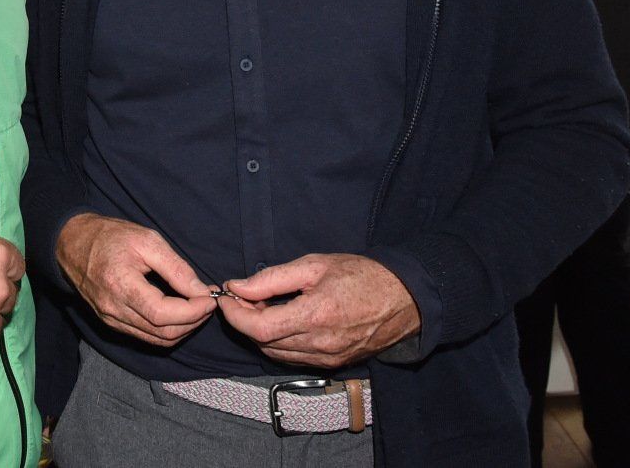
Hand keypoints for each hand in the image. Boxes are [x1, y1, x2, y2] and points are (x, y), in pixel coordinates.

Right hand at [56, 213, 214, 347]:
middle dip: (193, 321)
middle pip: (163, 333)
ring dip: (183, 328)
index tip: (209, 298)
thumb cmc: (109, 236)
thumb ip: (175, 267)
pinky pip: (145, 335)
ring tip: (197, 307)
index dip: (192, 311)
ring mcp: (111, 320)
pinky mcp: (111, 323)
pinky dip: (167, 329)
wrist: (72, 243)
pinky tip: (177, 312)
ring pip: (156, 339)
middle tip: (207, 302)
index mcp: (121, 285)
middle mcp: (113, 310)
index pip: (163, 314)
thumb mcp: (146, 240)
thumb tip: (201, 290)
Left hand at [216, 254, 418, 368]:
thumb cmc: (361, 275)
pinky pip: (294, 358)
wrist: (404, 299)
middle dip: (245, 321)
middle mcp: (319, 344)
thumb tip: (237, 286)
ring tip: (264, 306)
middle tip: (244, 296)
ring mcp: (327, 358)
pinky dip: (279, 342)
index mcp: (314, 316)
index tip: (225, 298)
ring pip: (276, 354)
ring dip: (261, 333)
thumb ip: (271, 278)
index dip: (235, 315)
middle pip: (263, 343)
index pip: (258, 328)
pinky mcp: (333, 364)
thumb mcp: (314, 265)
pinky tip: (283, 321)